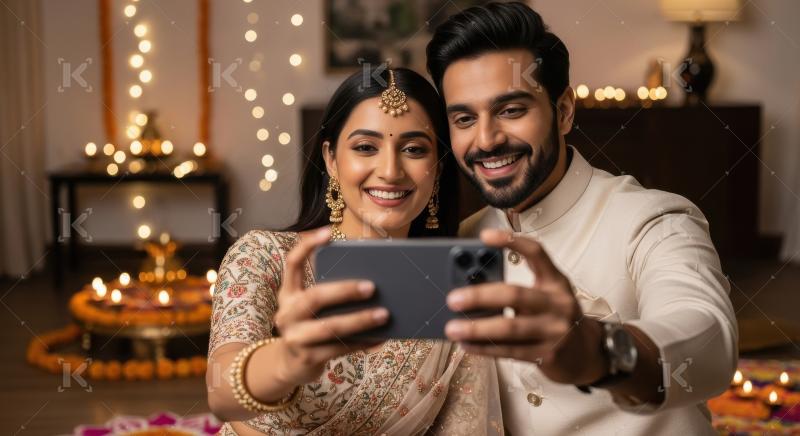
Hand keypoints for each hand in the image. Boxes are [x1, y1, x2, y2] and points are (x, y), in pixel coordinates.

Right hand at [272, 227, 388, 385]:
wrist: (289, 365)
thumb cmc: (309, 327)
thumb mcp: (308, 309)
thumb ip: (327, 294)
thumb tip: (369, 284)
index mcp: (288, 294)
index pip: (292, 264)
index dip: (307, 246)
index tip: (329, 232)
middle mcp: (287, 313)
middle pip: (315, 298)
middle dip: (345, 291)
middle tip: (372, 287)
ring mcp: (295, 337)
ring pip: (330, 328)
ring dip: (359, 320)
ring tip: (384, 314)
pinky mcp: (308, 358)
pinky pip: (340, 349)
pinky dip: (362, 342)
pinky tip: (380, 337)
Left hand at [444, 228, 605, 384]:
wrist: (585, 355)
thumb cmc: (555, 318)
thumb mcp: (546, 297)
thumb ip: (518, 291)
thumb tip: (471, 288)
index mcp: (556, 281)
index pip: (537, 253)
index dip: (512, 242)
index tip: (484, 237)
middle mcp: (558, 303)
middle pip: (515, 295)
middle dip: (480, 296)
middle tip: (453, 299)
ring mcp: (555, 331)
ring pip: (510, 327)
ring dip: (477, 328)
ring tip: (452, 328)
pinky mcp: (547, 355)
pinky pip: (510, 351)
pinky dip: (485, 348)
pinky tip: (467, 345)